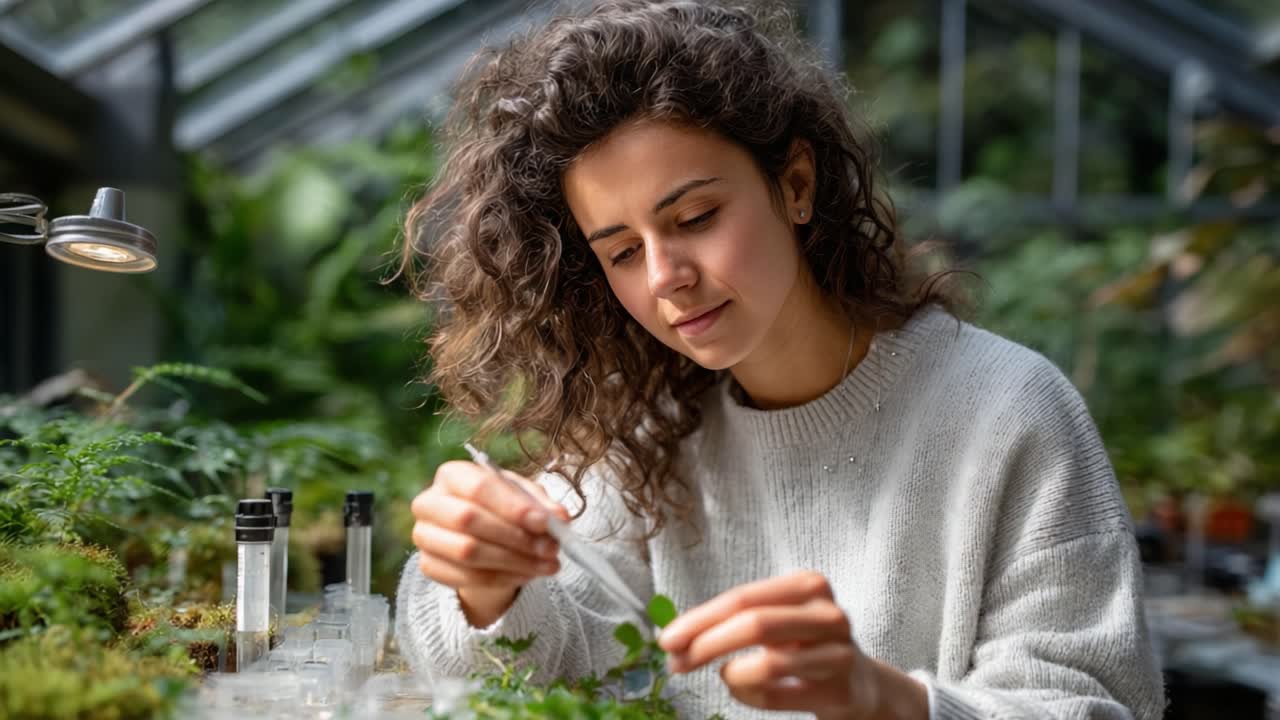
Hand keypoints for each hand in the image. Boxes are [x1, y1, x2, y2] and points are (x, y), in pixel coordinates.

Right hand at [410, 460, 570, 624]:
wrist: (481, 538)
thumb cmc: (502, 508)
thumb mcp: (524, 498)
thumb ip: (542, 506)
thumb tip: (559, 519)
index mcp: (452, 475)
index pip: (479, 487)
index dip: (513, 506)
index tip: (544, 523)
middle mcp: (429, 502)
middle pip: (467, 519)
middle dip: (515, 537)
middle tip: (550, 548)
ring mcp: (424, 536)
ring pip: (467, 552)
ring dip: (514, 561)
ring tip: (547, 565)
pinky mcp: (428, 566)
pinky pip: (467, 577)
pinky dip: (503, 579)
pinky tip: (527, 574)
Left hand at [657, 571, 882, 719]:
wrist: (859, 683)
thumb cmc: (802, 645)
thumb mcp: (774, 621)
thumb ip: (730, 621)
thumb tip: (674, 638)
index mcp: (808, 585)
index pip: (743, 598)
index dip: (700, 619)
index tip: (666, 639)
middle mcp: (828, 613)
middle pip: (754, 625)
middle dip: (706, 645)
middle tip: (675, 664)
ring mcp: (839, 653)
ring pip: (768, 665)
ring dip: (731, 675)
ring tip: (725, 676)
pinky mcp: (840, 691)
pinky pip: (777, 696)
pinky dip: (749, 697)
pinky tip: (745, 691)